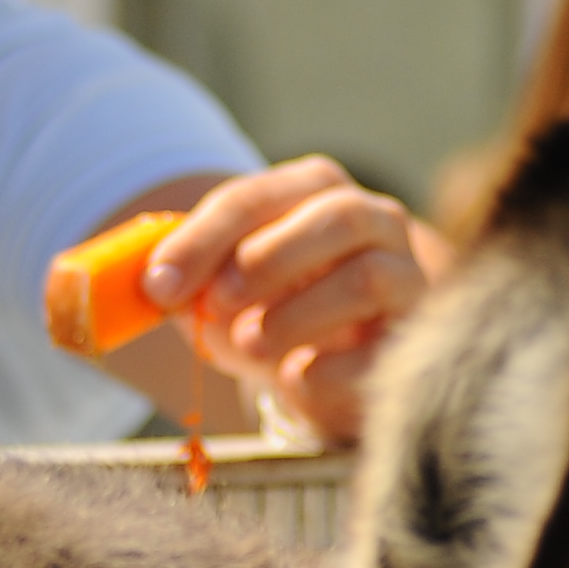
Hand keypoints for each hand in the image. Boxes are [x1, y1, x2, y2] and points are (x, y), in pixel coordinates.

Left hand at [137, 158, 445, 448]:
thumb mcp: (219, 287)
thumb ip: (187, 279)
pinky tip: (294, 378)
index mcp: (314, 190)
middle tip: (213, 307)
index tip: (159, 286)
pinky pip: (378, 350)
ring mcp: (405, 277)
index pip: (256, 198)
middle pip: (336, 217)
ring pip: (366, 278)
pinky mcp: (414, 339)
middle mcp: (374, 221)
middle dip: (265, 262)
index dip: (203, 241)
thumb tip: (154, 285)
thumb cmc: (265, 308)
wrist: (326, 363)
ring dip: (294, 315)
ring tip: (250, 344)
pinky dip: (326, 369)